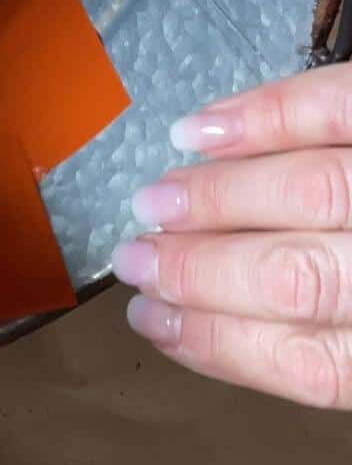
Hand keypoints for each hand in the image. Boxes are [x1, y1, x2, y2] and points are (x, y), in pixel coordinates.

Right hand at [113, 63, 351, 407]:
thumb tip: (249, 327)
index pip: (314, 359)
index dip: (221, 344)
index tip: (154, 322)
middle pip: (301, 274)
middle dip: (198, 268)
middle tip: (133, 257)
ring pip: (311, 190)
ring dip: (213, 199)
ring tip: (149, 202)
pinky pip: (339, 105)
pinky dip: (264, 112)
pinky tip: (198, 128)